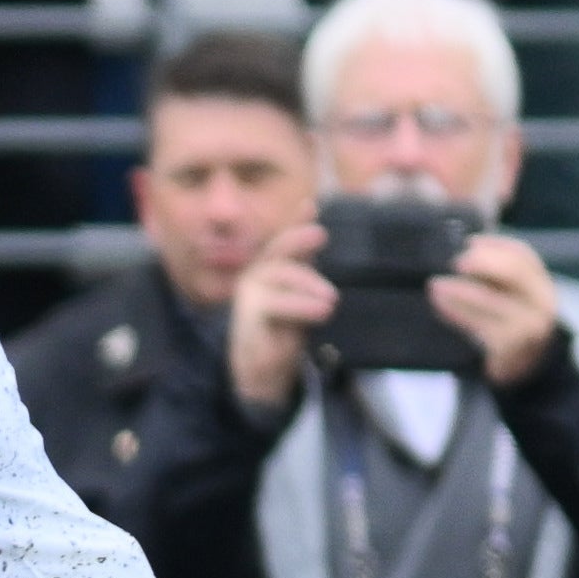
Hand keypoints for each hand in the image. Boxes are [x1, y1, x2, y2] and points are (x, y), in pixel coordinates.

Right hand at [222, 216, 335, 415]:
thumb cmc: (283, 332)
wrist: (263, 372)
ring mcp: (250, 293)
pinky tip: (321, 310)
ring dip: (308, 283)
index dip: (295, 221)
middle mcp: (257, 275)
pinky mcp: (248, 314)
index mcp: (272, 269)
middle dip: (298, 238)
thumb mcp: (303, 300)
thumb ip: (309, 273)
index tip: (311, 205)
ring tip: (331, 300)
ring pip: (279, 274)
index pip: (283, 240)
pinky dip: (300, 305)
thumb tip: (322, 242)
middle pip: (277, 249)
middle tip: (321, 235)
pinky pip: (274, 302)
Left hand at [428, 227, 565, 387]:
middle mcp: (541, 302)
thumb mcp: (510, 293)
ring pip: (490, 299)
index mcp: (541, 283)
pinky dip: (456, 312)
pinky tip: (440, 304)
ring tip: (435, 284)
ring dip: (459, 289)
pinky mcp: (509, 346)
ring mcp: (527, 326)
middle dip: (483, 262)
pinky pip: (478, 324)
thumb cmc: (508, 320)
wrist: (524, 364)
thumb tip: (468, 245)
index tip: (468, 242)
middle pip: (513, 272)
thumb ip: (494, 271)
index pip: (523, 255)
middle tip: (455, 261)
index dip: (495, 245)